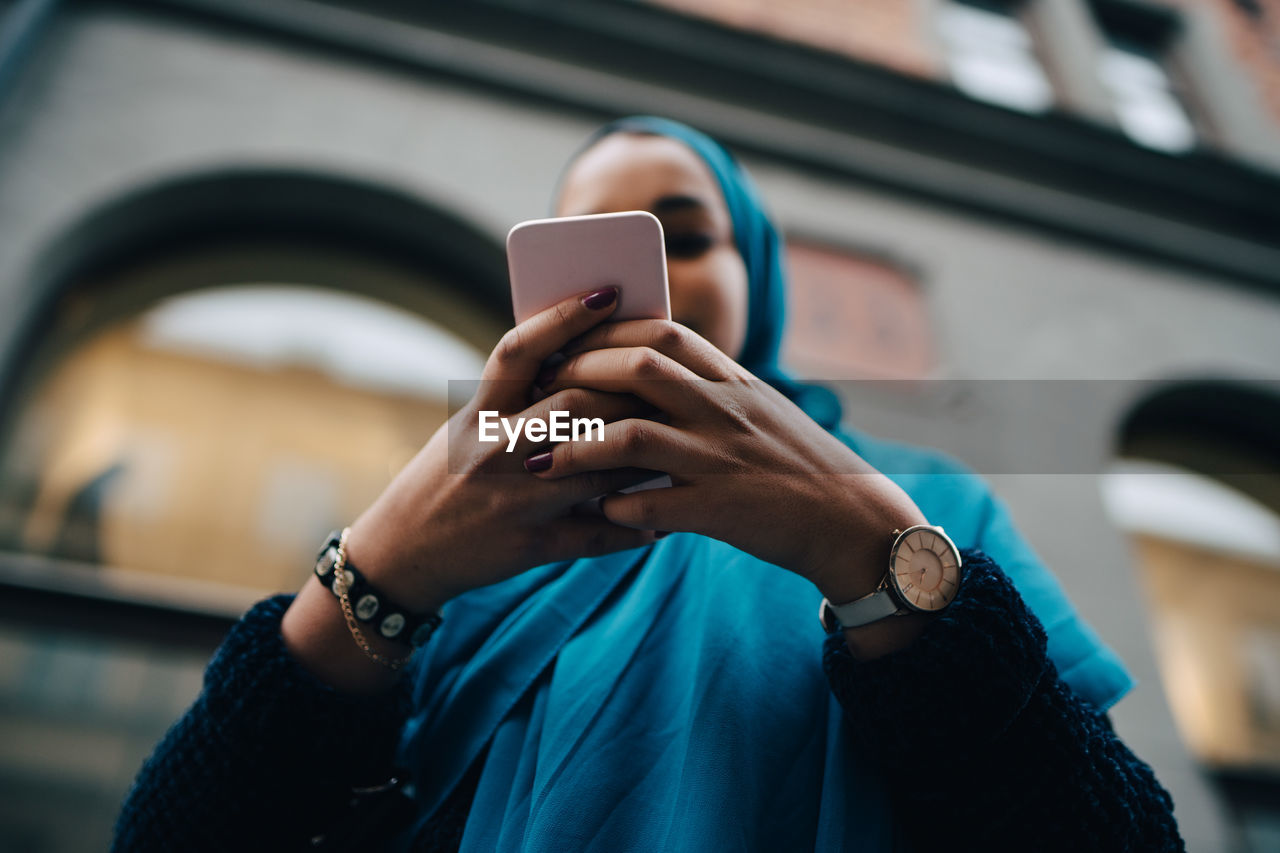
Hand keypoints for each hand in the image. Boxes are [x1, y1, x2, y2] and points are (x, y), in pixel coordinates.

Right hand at [341, 287, 659, 612]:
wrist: (404, 551)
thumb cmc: (448, 477)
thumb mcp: (469, 428)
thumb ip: (518, 397)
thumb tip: (589, 357)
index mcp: (478, 413)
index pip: (520, 351)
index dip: (564, 317)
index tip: (609, 292)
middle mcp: (492, 450)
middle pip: (572, 404)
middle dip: (625, 391)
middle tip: (664, 380)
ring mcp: (512, 499)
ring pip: (594, 466)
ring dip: (641, 454)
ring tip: (675, 440)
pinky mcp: (530, 545)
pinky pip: (596, 533)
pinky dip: (632, 525)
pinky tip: (661, 520)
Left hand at [532, 319, 928, 607]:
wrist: (853, 521)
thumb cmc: (798, 466)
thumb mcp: (758, 411)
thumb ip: (709, 389)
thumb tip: (651, 369)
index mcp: (734, 382)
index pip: (665, 334)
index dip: (609, 333)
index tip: (569, 342)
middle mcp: (726, 411)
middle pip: (639, 369)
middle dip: (579, 375)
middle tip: (539, 393)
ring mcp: (723, 460)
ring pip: (632, 438)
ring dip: (577, 448)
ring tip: (538, 463)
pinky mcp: (721, 511)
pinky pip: (651, 506)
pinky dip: (614, 507)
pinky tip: (592, 513)